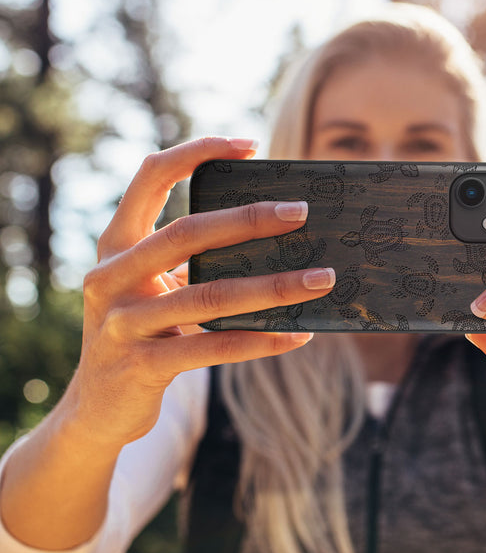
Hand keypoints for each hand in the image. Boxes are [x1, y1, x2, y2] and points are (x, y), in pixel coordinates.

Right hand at [70, 137, 334, 448]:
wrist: (96, 407)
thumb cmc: (141, 331)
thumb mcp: (152, 286)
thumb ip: (190, 260)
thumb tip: (274, 236)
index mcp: (116, 244)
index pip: (151, 177)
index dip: (197, 152)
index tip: (250, 145)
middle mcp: (111, 276)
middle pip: (187, 233)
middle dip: (249, 219)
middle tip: (301, 213)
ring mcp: (122, 323)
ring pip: (210, 295)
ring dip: (274, 286)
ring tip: (322, 279)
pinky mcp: (141, 366)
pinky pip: (213, 348)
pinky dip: (262, 340)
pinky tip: (299, 335)